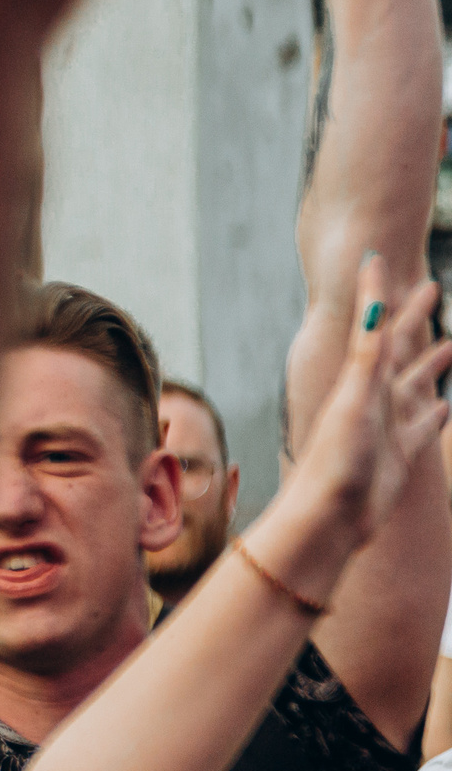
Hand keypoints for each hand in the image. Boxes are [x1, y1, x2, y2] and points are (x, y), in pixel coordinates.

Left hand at [289, 255, 451, 548]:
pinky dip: (435, 412)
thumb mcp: (357, 399)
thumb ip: (368, 353)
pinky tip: (447, 404)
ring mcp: (388, 424)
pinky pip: (424, 426)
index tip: (380, 255)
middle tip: (432, 286)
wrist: (330, 516)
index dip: (380, 292)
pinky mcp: (402, 455)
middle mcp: (373, 396)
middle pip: (399, 346)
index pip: (375, 324)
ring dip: (431, 361)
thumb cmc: (338, 459)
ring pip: (416, 384)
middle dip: (413, 316)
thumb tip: (372, 303)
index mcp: (360, 378)